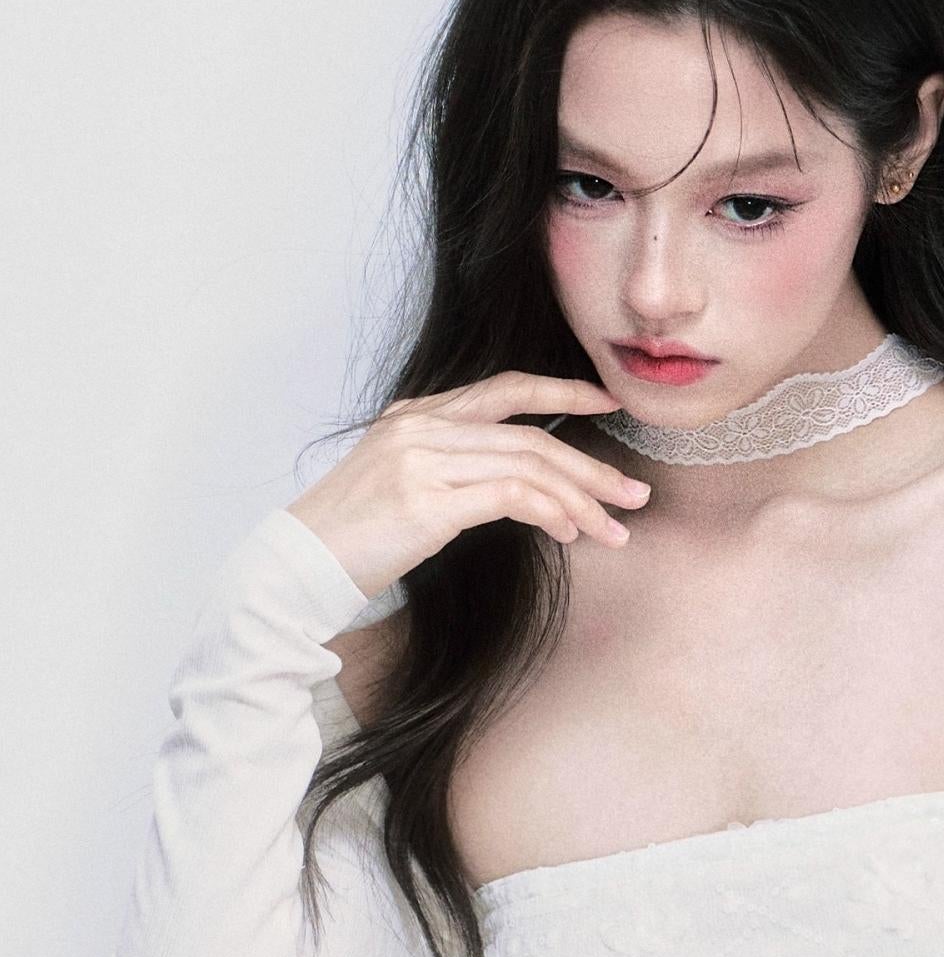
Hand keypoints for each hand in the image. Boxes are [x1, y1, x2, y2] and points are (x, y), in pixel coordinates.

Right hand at [287, 371, 651, 602]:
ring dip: (581, 500)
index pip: (503, 390)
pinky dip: (550, 514)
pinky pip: (511, 497)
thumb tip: (518, 492)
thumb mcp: (401, 490)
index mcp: (416, 416)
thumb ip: (451, 472)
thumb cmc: (350, 540)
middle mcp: (421, 427)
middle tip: (635, 494)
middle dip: (591, 466)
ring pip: (529, 467)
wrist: (296, 566)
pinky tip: (569, 534)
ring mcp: (423, 460)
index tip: (607, 404)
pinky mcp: (427, 500)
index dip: (561, 393)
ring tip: (615, 529)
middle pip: (529, 436)